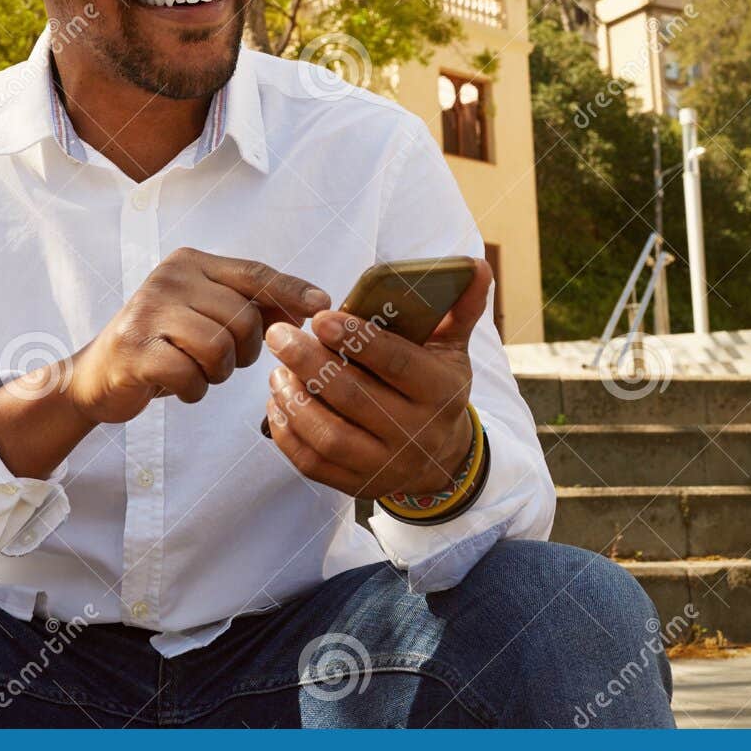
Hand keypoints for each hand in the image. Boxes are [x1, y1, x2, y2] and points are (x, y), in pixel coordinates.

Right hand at [66, 247, 330, 426]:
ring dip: (217, 373)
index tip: (323, 305)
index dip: (291, 290)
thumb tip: (311, 306)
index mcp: (190, 263)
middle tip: (219, 361)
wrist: (98, 374)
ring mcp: (148, 312)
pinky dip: (193, 390)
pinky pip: (190, 374)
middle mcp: (168, 278)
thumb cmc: (163, 345)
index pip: (254, 273)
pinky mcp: (134, 348)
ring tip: (196, 371)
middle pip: (242, 318)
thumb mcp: (205, 315)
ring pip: (219, 347)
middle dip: (242, 351)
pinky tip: (178, 386)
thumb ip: (250, 306)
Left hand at [263, 259, 492, 499]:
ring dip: (294, 399)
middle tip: (278, 335)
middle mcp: (416, 433)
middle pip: (353, 397)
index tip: (320, 317)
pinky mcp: (358, 486)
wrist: (441, 458)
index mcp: (442, 392)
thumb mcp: (452, 350)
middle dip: (309, 362)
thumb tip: (475, 264)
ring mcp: (386, 465)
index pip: (397, 363)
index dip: (357, 339)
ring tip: (276, 369)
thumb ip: (458, 308)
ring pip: (330, 435)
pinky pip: (313, 464)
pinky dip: (287, 434)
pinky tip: (277, 401)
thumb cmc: (435, 389)